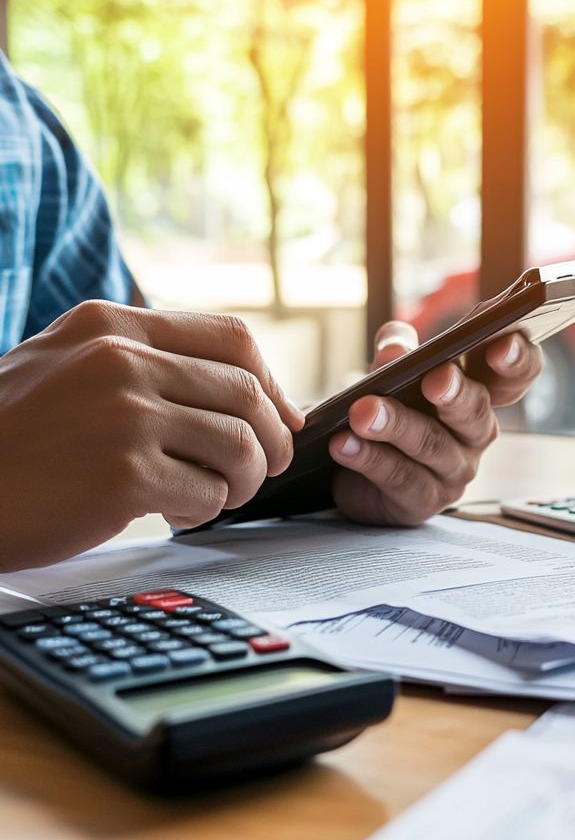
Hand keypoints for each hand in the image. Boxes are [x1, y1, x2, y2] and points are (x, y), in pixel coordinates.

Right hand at [0, 300, 303, 569]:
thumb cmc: (6, 441)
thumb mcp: (64, 367)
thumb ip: (143, 365)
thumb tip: (248, 391)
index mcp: (109, 325)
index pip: (233, 337)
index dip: (273, 383)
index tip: (282, 417)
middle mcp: (120, 360)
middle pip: (248, 394)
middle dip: (270, 441)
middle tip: (261, 470)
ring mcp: (123, 415)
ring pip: (241, 445)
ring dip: (243, 480)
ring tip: (214, 494)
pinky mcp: (124, 475)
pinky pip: (209, 493)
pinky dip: (204, 510)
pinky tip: (173, 513)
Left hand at [329, 321, 542, 525]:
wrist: (351, 467)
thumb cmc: (389, 406)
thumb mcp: (392, 369)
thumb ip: (397, 348)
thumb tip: (396, 350)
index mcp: (480, 390)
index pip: (515, 375)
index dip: (517, 359)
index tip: (502, 344)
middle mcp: (476, 432)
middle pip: (476, 412)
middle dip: (456, 394)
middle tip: (435, 379)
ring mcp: (454, 470)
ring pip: (432, 445)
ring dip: (397, 425)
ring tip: (362, 411)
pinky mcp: (424, 501)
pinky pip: (400, 478)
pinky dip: (369, 459)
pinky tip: (343, 443)